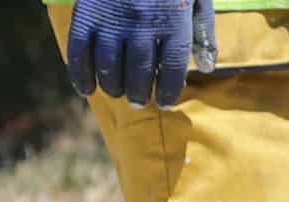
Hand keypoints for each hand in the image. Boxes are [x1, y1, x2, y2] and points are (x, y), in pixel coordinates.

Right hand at [66, 0, 215, 108]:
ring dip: (113, 86)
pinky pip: (79, 50)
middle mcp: (142, 26)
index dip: (168, 91)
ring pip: (109, 66)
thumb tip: (208, 68)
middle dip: (138, 93)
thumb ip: (204, 33)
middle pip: (139, 73)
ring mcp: (112, 20)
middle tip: (138, 101)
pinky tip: (86, 88)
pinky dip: (80, 73)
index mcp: (173, 24)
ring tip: (118, 92)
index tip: (165, 102)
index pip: (172, 71)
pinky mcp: (87, 13)